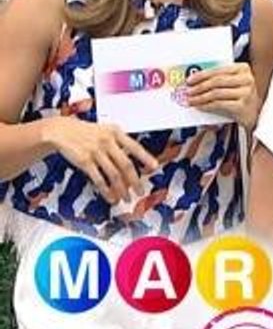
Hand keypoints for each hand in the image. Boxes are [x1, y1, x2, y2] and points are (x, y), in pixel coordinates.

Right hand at [43, 116, 158, 203]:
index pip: (135, 146)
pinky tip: (111, 197)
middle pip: (126, 165)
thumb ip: (120, 143)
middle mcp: (107, 141)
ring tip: (126, 198)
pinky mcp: (84, 161)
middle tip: (140, 191)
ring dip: (121, 189)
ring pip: (114, 174)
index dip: (146, 157)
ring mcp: (96, 151)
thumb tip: (135, 160)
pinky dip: (106, 190)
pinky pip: (99, 179)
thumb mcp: (105, 130)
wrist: (61, 130)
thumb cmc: (86, 132)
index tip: (154, 166)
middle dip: (135, 181)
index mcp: (115, 132)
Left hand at [186, 62, 259, 130]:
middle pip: (217, 81)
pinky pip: (219, 104)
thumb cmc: (241, 97)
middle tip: (188, 91)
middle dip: (199, 86)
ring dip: (200, 97)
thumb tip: (195, 81)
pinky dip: (207, 105)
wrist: (255, 115)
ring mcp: (246, 93)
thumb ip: (219, 79)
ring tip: (191, 100)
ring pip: (216, 93)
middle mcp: (247, 79)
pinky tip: (200, 106)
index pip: (219, 70)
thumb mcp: (233, 84)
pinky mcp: (243, 106)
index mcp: (244, 69)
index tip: (190, 80)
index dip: (202, 75)